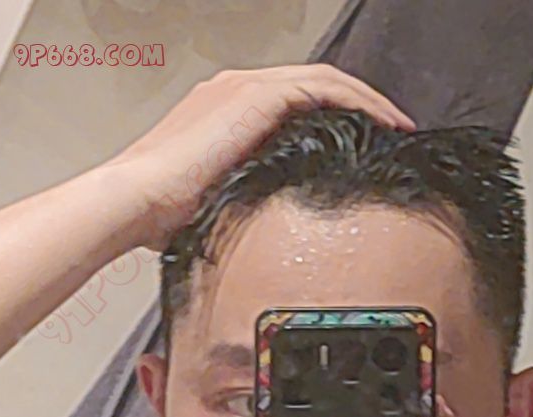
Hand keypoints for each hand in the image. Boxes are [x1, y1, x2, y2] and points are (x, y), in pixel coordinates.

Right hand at [102, 64, 414, 250]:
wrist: (136, 199)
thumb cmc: (163, 210)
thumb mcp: (214, 199)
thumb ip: (245, 193)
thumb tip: (269, 220)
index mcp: (226, 112)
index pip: (294, 104)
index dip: (334, 119)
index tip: (362, 145)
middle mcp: (237, 90)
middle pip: (315, 86)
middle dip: (358, 106)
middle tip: (390, 131)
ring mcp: (245, 88)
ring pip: (324, 81)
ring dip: (366, 100)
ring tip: (396, 125)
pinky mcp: (254, 96)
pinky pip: (322, 88)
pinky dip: (357, 101)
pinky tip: (382, 123)